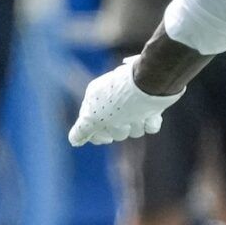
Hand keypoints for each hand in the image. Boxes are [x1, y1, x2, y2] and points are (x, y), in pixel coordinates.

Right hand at [68, 56, 182, 145]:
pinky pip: (150, 125)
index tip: (106, 139)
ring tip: (140, 113)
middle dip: (121, 129)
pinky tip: (151, 114)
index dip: (98, 135)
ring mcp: (133, 104)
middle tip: (123, 119)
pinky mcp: (150, 106)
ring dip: (138, 124)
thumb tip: (73, 141)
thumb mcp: (93, 116)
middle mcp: (113, 101)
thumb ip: (82, 129)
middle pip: (115, 131)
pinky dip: (151, 122)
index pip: (91, 125)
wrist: (151, 83)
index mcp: (95, 99)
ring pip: (134, 129)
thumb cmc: (119, 99)